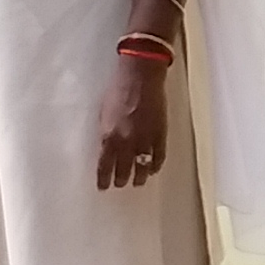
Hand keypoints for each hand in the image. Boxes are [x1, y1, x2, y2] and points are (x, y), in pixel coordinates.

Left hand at [95, 51, 170, 190]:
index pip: (104, 166)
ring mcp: (145, 139)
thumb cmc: (118, 91)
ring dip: (140, 177)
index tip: (103, 187)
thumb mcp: (103, 114)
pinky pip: (159, 156)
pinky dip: (156, 165)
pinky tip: (153, 169)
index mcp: (108, 136)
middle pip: (124, 169)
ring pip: (142, 166)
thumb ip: (106, 133)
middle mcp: (126, 142)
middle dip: (121, 179)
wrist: (140, 77)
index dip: (103, 179)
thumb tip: (106, 148)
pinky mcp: (160, 134)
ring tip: (138, 182)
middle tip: (120, 184)